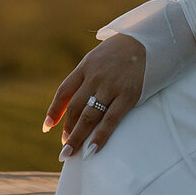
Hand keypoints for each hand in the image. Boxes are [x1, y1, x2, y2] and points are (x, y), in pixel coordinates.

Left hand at [43, 33, 145, 159]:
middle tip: (64, 146)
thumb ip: (86, 75)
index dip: (54, 111)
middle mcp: (95, 77)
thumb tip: (72, 100)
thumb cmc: (121, 50)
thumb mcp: (98, 56)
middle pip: (75, 108)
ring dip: (76, 137)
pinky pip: (110, 120)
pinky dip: (100, 137)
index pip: (64, 91)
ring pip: (88, 117)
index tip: (47, 127)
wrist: (148, 41)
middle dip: (67, 129)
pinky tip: (91, 150)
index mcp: (86, 66)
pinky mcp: (127, 95)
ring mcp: (111, 86)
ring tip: (69, 153)